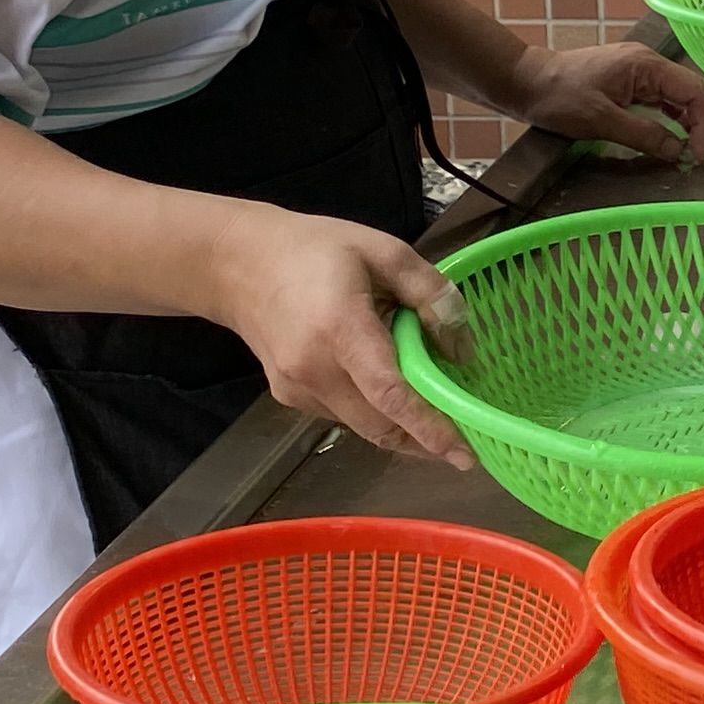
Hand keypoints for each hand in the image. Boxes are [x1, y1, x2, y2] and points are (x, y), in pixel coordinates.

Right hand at [206, 209, 479, 466]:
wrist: (237, 263)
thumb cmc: (316, 249)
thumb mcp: (384, 250)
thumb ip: (429, 293)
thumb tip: (462, 348)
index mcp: (340, 328)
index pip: (389, 393)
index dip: (429, 427)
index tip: (463, 454)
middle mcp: (314, 369)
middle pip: (379, 423)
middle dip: (425, 442)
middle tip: (466, 447)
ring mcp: (296, 388)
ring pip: (362, 425)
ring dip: (401, 430)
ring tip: (437, 419)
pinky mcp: (288, 396)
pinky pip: (343, 415)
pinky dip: (373, 413)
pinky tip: (390, 393)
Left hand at [508, 41, 703, 164]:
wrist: (525, 81)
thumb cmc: (558, 97)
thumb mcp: (600, 120)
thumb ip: (644, 134)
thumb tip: (680, 152)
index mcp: (646, 66)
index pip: (694, 93)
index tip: (701, 156)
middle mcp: (650, 65)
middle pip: (700, 91)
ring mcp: (643, 73)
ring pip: (688, 97)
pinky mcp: (634, 84)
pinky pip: (669, 101)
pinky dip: (684, 120)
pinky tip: (691, 139)